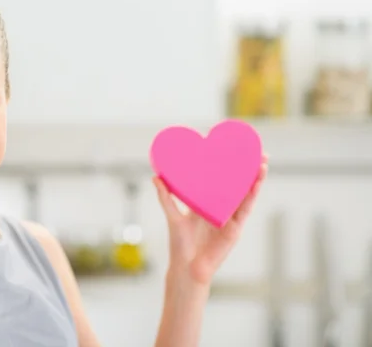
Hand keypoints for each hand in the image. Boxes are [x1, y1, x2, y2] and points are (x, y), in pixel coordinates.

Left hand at [153, 155, 267, 284]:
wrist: (187, 267)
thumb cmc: (180, 244)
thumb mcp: (173, 216)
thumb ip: (166, 197)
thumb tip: (155, 177)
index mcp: (209, 203)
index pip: (223, 181)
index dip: (231, 167)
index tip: (235, 149)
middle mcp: (223, 208)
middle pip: (239, 184)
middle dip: (249, 169)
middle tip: (258, 151)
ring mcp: (231, 217)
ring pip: (246, 195)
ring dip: (256, 179)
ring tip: (262, 163)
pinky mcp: (235, 228)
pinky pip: (245, 210)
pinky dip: (251, 197)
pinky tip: (256, 184)